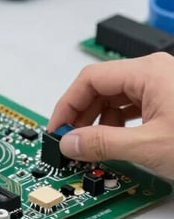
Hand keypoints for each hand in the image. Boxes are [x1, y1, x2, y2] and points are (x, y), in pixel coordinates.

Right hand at [47, 52, 173, 178]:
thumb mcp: (150, 145)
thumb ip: (104, 144)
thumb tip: (70, 143)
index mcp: (148, 72)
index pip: (89, 80)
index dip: (67, 106)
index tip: (57, 129)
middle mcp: (155, 73)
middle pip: (100, 88)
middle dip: (81, 116)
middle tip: (71, 142)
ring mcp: (164, 86)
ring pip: (115, 99)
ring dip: (99, 123)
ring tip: (93, 146)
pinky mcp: (170, 101)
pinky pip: (132, 107)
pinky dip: (118, 125)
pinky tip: (116, 142)